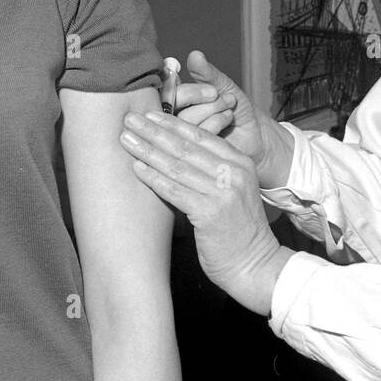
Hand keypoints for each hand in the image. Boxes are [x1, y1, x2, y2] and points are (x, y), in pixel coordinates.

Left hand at [121, 110, 293, 315]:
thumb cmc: (237, 231)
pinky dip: (153, 178)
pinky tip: (136, 168)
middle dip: (154, 131)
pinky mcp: (210, 213)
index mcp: (240, 162)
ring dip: (148, 150)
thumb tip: (175, 154)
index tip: (149, 114)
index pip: (201, 135)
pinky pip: (175, 190)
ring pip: (177, 165)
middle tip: (129, 119)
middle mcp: (234, 172)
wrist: (255, 266)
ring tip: (126, 140)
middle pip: (186, 146)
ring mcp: (223, 192)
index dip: (173, 123)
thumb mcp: (233, 191)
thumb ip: (212, 171)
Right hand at [171, 51, 294, 188]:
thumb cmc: (238, 109)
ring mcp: (182, 135)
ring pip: (187, 120)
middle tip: (219, 96)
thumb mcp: (225, 86)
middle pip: (174, 105)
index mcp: (177, 99)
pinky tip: (227, 120)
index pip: (168, 90)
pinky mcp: (193, 151)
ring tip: (228, 108)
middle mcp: (175, 117)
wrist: (255, 134)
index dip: (189, 90)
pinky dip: (217, 122)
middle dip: (201, 99)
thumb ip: (208, 73)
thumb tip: (195, 55)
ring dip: (213, 110)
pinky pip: (198, 134)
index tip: (212, 90)